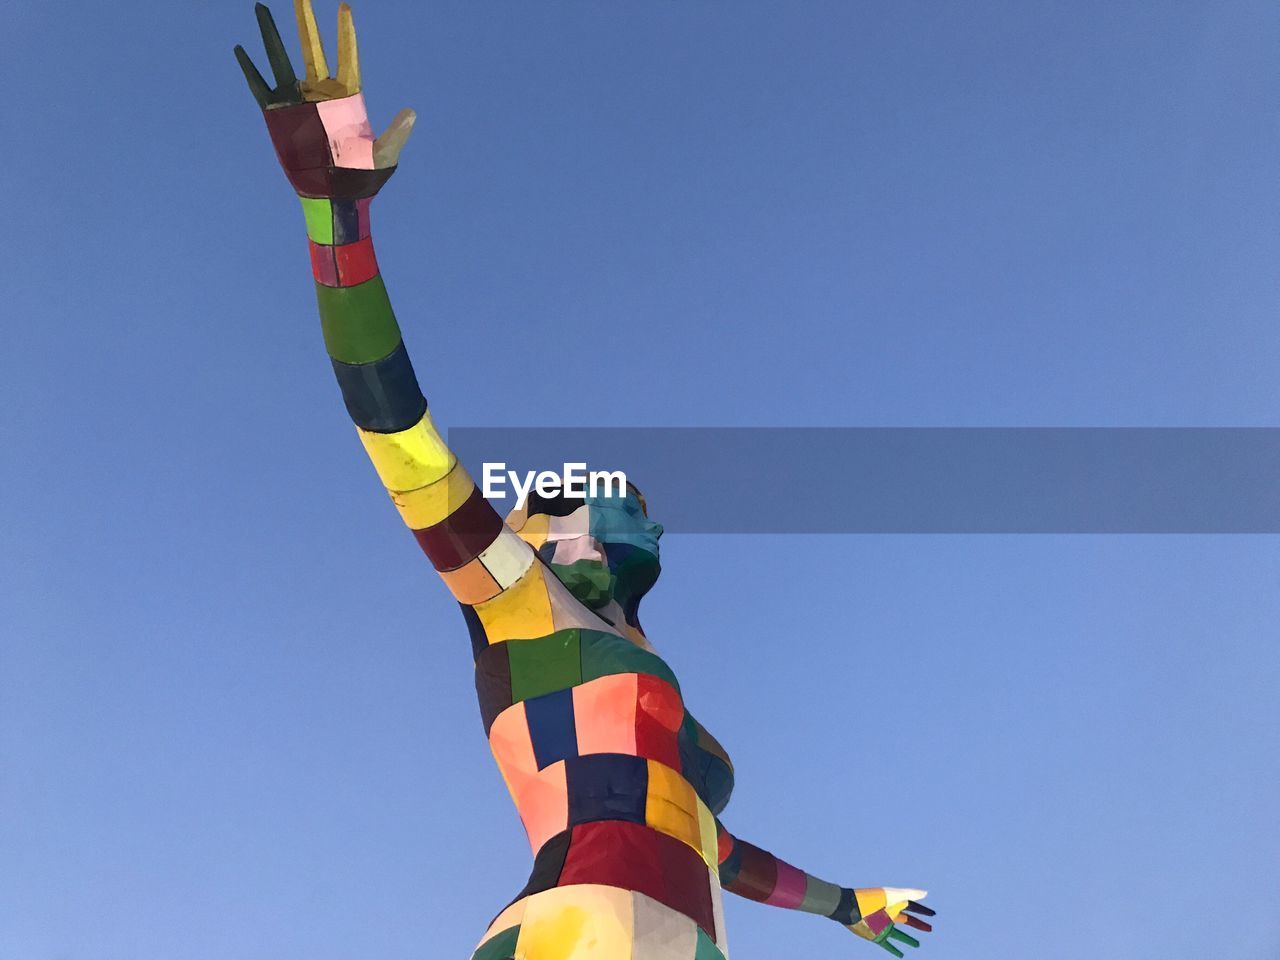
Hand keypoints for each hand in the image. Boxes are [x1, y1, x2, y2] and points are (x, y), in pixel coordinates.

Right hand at [234, 1, 414, 198]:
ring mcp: (298, 102)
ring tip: (262, 8)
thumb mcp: (384, 155)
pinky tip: (240, 49)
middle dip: (306, 22)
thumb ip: (396, 134)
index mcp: (348, 97)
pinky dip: (250, 68)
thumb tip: (411, 113)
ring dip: (271, 34)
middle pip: (312, 49)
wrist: (335, 199)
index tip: (344, 6)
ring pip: (282, 59)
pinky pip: (260, 86)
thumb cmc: (363, 178)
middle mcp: (322, 93)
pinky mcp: (279, 116)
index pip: (346, 57)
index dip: (345, 33)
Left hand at [846, 888, 933, 957]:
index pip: (912, 907)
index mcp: (893, 904)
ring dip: (909, 939)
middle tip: (930, 929)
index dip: (922, 910)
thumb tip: (926, 893)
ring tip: (917, 945)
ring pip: (900, 935)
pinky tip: (901, 954)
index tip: (933, 914)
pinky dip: (894, 950)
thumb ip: (909, 894)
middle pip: (908, 921)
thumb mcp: (891, 895)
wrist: (851, 908)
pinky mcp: (877, 936)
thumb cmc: (870, 899)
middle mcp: (890, 915)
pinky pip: (888, 945)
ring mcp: (884, 926)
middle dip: (918, 924)